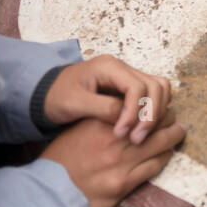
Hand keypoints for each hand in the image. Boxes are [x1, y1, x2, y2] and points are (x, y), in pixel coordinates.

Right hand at [41, 113, 185, 206]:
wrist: (49, 192)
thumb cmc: (61, 160)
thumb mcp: (77, 130)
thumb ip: (100, 119)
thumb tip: (125, 109)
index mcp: (101, 122)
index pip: (137, 105)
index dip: (152, 104)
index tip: (157, 105)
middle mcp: (113, 139)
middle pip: (155, 120)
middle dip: (167, 117)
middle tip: (172, 118)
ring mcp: (120, 161)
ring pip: (161, 142)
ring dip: (174, 135)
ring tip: (179, 131)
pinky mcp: (124, 183)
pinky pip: (155, 165)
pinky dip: (165, 156)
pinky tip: (167, 153)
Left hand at [44, 55, 172, 144]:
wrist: (46, 93)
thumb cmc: (56, 96)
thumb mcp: (74, 103)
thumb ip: (102, 108)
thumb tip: (126, 119)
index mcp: (109, 67)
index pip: (137, 86)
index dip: (135, 112)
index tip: (123, 134)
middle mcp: (123, 68)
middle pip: (155, 86)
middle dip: (151, 114)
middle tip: (137, 139)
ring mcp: (128, 76)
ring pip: (160, 89)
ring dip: (157, 112)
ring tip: (141, 134)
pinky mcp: (129, 87)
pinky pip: (153, 94)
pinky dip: (155, 109)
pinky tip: (141, 127)